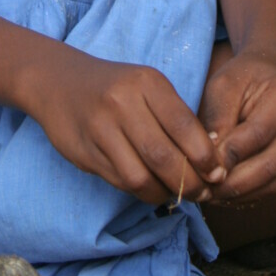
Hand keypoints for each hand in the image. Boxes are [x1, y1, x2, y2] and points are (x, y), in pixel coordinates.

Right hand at [35, 53, 226, 206]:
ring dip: (164, 193)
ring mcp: (100, 128)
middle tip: (203, 193)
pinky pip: (120, 181)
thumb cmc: (115, 88)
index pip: (184, 126)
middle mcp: (123, 102)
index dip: (206, 157)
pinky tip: (151, 188)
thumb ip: (175, 118)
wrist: (57, 82)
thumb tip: (212, 162)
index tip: (218, 174)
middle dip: (189, 183)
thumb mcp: (147, 88)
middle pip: (164, 157)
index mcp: (147, 82)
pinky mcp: (84, 151)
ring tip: (176, 193)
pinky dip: (142, 191)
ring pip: (141, 176)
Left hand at [198, 50, 275, 201]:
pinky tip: (229, 194)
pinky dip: (253, 193)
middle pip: (271, 164)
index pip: (257, 134)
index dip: (229, 156)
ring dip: (242, 194)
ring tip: (213, 197)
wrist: (274, 67)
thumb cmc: (244, 74)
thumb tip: (211, 162)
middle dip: (235, 183)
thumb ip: (218, 119)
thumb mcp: (224, 85)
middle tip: (205, 192)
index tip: (202, 169)